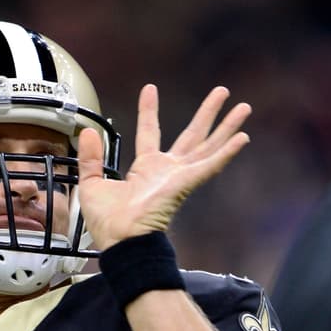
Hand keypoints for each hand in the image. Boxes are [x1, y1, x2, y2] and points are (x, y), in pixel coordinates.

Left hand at [77, 84, 249, 249]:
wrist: (120, 242)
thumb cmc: (109, 224)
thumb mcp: (92, 184)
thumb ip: (90, 158)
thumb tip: (86, 132)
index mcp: (145, 169)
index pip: (149, 131)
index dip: (149, 110)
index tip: (150, 89)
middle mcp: (166, 170)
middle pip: (192, 135)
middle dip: (208, 114)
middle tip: (222, 92)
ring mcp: (179, 176)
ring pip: (207, 145)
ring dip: (226, 126)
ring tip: (243, 107)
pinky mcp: (185, 183)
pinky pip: (210, 165)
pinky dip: (226, 152)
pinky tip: (242, 138)